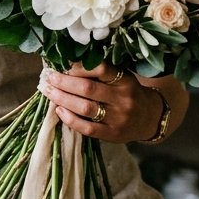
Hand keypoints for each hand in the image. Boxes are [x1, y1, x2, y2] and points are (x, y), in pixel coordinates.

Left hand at [39, 62, 169, 143]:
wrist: (149, 118)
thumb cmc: (128, 93)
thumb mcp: (122, 78)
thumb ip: (101, 73)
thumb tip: (66, 65)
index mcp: (125, 80)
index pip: (100, 69)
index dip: (78, 67)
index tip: (62, 64)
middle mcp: (123, 98)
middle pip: (88, 88)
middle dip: (64, 82)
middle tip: (49, 78)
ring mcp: (118, 118)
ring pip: (85, 108)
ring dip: (63, 99)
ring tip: (49, 92)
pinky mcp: (112, 134)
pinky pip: (87, 128)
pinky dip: (70, 119)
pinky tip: (59, 111)